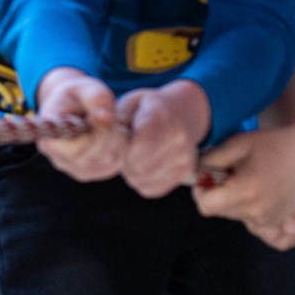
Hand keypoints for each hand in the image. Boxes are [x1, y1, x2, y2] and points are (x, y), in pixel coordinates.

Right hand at [35, 68, 125, 180]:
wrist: (72, 104)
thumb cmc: (76, 95)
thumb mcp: (83, 87)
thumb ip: (96, 97)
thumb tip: (106, 118)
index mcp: (49, 140)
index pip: (76, 150)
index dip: (97, 133)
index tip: (105, 114)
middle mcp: (59, 160)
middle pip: (93, 158)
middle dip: (110, 136)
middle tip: (114, 116)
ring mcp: (75, 170)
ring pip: (106, 164)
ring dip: (118, 142)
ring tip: (113, 123)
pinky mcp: (91, 172)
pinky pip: (113, 167)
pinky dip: (121, 150)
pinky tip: (114, 134)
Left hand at [116, 80, 210, 197]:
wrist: (180, 114)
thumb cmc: (144, 109)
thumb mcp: (127, 104)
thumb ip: (115, 122)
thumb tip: (109, 140)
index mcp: (160, 118)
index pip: (139, 147)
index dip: (122, 149)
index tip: (120, 140)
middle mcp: (178, 139)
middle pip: (138, 168)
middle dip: (124, 161)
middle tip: (126, 148)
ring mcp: (184, 158)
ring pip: (141, 181)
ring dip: (131, 172)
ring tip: (135, 154)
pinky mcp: (184, 174)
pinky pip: (150, 189)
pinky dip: (141, 181)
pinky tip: (144, 164)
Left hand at [193, 127, 294, 249]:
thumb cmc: (274, 145)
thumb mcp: (237, 144)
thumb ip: (211, 160)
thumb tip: (194, 173)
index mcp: (245, 192)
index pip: (206, 206)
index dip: (200, 191)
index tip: (206, 177)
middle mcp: (257, 212)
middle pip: (219, 211)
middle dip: (216, 193)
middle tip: (229, 172)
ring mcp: (270, 220)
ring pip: (234, 216)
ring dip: (233, 201)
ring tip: (247, 180)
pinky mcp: (278, 223)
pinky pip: (252, 223)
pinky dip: (248, 210)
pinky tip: (256, 193)